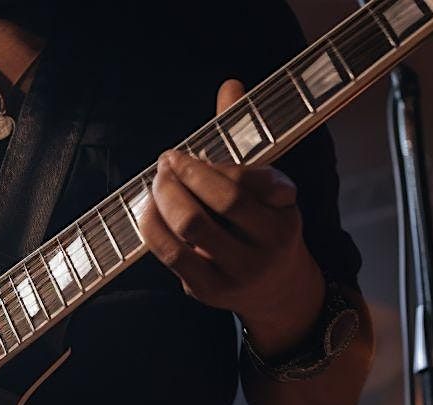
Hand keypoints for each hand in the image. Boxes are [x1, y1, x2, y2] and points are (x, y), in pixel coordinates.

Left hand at [138, 79, 324, 355]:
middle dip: (183, 176)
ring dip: (164, 198)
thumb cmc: (263, 224)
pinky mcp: (209, 291)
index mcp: (286, 212)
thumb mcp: (265, 185)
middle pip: (220, 203)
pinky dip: (152, 227)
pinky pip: (172, 255)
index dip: (210, 166)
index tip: (182, 154)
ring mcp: (239, 272)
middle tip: (165, 162)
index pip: (248, 182)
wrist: (278, 292)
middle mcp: (269, 244)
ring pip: (192, 228)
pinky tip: (147, 210)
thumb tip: (231, 85)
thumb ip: (244, 140)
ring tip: (155, 183)